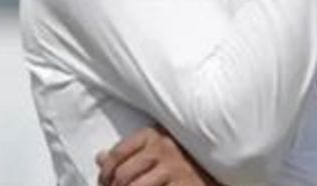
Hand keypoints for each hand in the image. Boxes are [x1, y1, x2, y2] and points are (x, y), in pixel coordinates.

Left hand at [96, 125, 222, 185]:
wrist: (216, 169)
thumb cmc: (182, 158)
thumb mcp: (156, 147)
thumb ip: (129, 151)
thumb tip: (100, 157)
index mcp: (154, 135)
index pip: (117, 153)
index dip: (105, 172)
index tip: (104, 182)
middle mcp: (164, 149)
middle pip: (123, 174)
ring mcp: (175, 169)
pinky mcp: (184, 185)